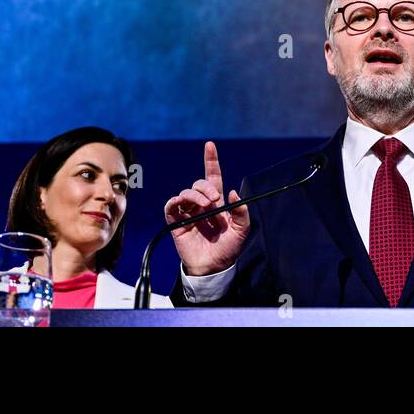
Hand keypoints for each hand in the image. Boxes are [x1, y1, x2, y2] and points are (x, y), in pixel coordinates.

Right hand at [165, 141, 249, 275]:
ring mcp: (189, 213)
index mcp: (218, 203)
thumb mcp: (241, 229)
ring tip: (204, 205)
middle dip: (205, 186)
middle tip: (214, 199)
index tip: (210, 145)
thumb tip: (234, 193)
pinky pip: (171, 206)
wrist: (214, 268)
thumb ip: (241, 211)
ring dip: (195, 194)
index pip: (213, 177)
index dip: (211, 161)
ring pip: (186, 192)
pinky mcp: (177, 223)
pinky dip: (176, 201)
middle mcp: (202, 205)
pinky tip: (183, 204)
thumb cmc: (228, 249)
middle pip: (199, 183)